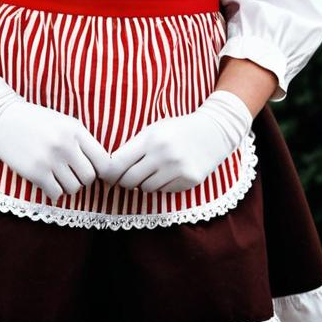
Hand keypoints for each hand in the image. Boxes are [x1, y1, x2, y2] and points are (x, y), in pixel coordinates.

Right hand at [0, 75, 110, 203]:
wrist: (1, 118)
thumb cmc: (35, 120)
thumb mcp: (63, 122)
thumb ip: (81, 140)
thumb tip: (101, 167)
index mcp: (76, 129)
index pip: (103, 161)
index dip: (100, 170)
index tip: (91, 170)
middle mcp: (66, 144)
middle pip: (89, 178)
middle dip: (81, 178)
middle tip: (70, 172)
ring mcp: (50, 159)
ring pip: (73, 188)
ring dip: (66, 186)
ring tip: (56, 175)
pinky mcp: (35, 172)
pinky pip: (56, 194)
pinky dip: (53, 191)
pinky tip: (46, 181)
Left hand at [101, 90, 252, 193]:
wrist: (213, 131)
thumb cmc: (176, 130)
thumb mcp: (153, 130)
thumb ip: (133, 148)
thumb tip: (110, 172)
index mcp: (150, 138)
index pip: (118, 163)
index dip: (109, 173)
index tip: (108, 175)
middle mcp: (163, 154)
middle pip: (129, 180)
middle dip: (125, 181)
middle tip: (127, 177)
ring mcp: (177, 168)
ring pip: (146, 188)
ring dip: (144, 183)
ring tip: (154, 170)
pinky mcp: (189, 180)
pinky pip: (164, 191)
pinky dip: (162, 185)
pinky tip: (170, 172)